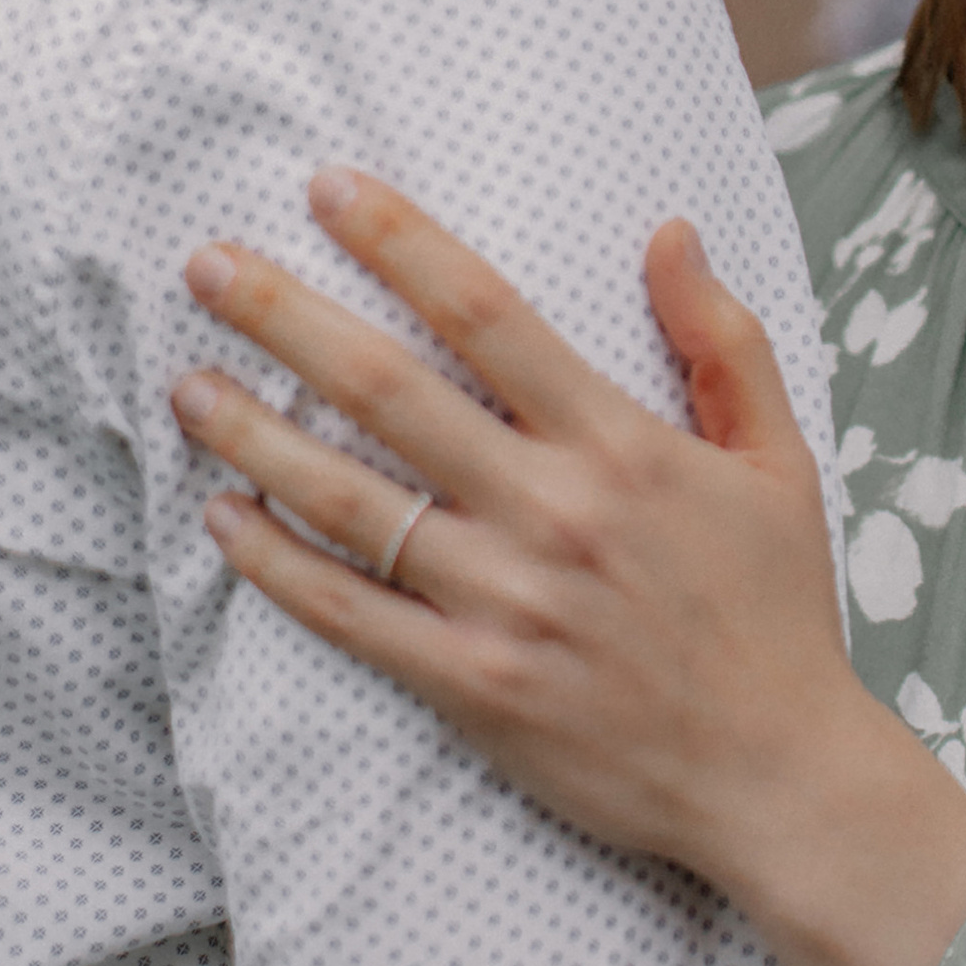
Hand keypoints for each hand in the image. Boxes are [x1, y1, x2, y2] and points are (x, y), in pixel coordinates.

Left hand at [174, 171, 965, 965]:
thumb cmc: (776, 612)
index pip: (487, 313)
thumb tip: (670, 229)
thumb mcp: (777, 460)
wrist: (779, 775)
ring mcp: (505, 603)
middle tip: (206, 265)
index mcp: (620, 443)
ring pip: (351, 501)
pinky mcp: (474, 687)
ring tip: (187, 383)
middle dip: (286, 318)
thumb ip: (722, 340)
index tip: (328, 189)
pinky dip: (277, 566)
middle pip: (390, 390)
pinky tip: (222, 518)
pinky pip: (351, 616)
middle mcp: (552, 512)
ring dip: (256, 435)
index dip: (400, 242)